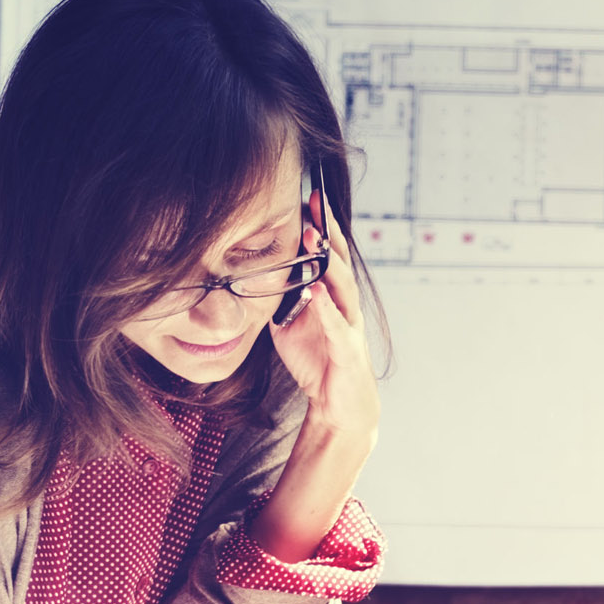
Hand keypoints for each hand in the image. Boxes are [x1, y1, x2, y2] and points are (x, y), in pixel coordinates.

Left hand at [270, 188, 379, 446]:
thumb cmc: (316, 361)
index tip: (306, 199)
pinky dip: (327, 308)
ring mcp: (349, 326)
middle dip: (327, 231)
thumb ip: (279, 299)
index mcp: (331, 297)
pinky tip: (316, 292)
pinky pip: (338, 325)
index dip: (319, 227)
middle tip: (314, 201)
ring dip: (328, 261)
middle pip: (339, 260)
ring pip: (342, 286)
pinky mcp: (348, 350)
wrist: (337, 404)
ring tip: (314, 238)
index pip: (328, 254)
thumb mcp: (288, 325)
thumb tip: (253, 278)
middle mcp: (344, 305)